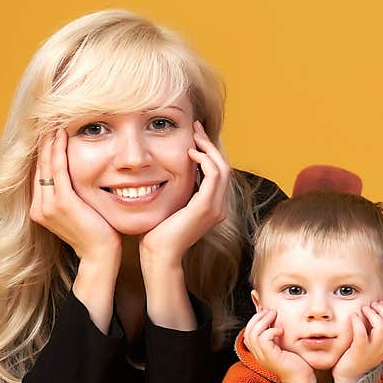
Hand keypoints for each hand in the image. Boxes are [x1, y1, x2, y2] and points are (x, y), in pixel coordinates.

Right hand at [29, 129, 120, 262]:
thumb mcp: (80, 214)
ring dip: (50, 142)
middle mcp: (39, 207)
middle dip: (44, 144)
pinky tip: (63, 135)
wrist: (100, 257)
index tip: (50, 134)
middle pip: (39, 167)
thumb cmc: (97, 236)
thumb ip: (72, 198)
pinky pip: (59, 170)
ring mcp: (48, 205)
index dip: (44, 153)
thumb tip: (77, 183)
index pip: (40, 174)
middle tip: (49, 121)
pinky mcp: (62, 203)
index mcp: (40, 209)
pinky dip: (60, 151)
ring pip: (47, 165)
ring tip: (54, 123)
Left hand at [139, 121, 230, 267]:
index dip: (209, 152)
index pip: (218, 173)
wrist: (159, 254)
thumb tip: (171, 172)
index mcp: (212, 207)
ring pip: (222, 169)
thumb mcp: (172, 206)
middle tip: (196, 128)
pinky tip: (190, 152)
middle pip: (224, 167)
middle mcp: (219, 208)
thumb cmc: (158, 233)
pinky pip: (213, 176)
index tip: (195, 136)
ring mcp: (215, 208)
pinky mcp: (206, 208)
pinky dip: (204, 160)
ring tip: (194, 136)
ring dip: (208, 149)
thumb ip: (179, 192)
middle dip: (210, 145)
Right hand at [244, 308, 317, 382]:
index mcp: (260, 351)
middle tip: (271, 312)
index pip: (248, 332)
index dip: (255, 320)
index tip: (268, 313)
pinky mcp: (271, 357)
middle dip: (258, 317)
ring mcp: (263, 356)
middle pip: (248, 331)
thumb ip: (277, 336)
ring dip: (264, 321)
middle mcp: (258, 354)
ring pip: (253, 334)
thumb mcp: (283, 346)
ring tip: (274, 317)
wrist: (301, 379)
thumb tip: (276, 319)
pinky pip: (263, 339)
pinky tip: (281, 331)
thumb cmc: (296, 362)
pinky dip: (271, 331)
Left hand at [332, 301, 382, 382]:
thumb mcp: (369, 343)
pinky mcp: (359, 353)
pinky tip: (353, 316)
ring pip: (382, 328)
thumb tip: (375, 312)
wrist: (348, 380)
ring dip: (373, 315)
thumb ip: (372, 329)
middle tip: (371, 305)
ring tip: (363, 309)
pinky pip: (362, 335)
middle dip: (382, 310)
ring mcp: (372, 351)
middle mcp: (381, 348)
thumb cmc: (356, 358)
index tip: (378, 304)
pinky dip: (359, 322)